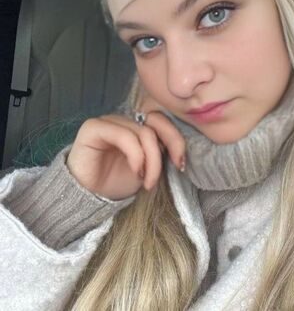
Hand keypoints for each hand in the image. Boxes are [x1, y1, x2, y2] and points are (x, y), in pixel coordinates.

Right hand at [66, 110, 185, 200]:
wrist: (88, 198)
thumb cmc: (116, 182)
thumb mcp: (148, 168)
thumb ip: (161, 152)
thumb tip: (180, 148)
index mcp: (137, 126)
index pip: (162, 120)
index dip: (177, 139)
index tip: (181, 164)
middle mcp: (124, 120)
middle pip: (156, 121)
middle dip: (172, 144)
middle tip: (175, 168)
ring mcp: (109, 121)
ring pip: (143, 132)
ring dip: (152, 159)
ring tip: (147, 181)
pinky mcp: (93, 127)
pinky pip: (124, 136)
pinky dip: (136, 155)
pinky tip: (136, 171)